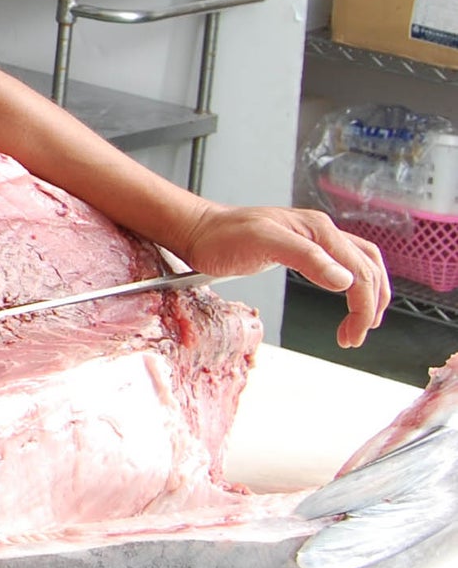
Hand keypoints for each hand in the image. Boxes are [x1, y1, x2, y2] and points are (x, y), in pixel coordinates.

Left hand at [176, 204, 390, 347]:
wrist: (198, 230)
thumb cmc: (222, 237)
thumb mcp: (262, 244)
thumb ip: (305, 257)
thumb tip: (344, 280)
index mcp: (319, 230)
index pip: (360, 271)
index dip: (363, 306)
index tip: (354, 335)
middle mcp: (322, 231)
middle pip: (368, 269)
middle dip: (369, 306)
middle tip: (354, 338)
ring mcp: (314, 238)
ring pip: (362, 265)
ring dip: (368, 295)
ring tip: (358, 326)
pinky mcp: (303, 247)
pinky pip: (344, 264)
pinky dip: (353, 285)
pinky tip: (346, 299)